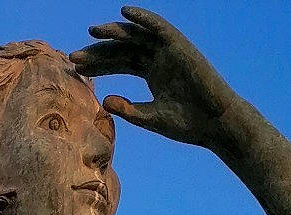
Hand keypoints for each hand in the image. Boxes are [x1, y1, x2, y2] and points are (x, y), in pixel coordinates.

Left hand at [71, 9, 235, 147]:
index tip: (76, 66)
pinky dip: (143, 19)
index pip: (120, 62)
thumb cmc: (187, 124)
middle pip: (123, 48)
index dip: (99, 64)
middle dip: (100, 51)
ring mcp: (169, 50)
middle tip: (74, 56)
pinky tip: (125, 13)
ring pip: (137, 36)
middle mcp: (158, 58)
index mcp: (152, 73)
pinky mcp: (180, 46)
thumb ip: (128, 109)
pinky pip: (159, 27)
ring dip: (115, 31)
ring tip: (93, 31)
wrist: (215, 124)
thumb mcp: (151, 118)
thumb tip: (103, 100)